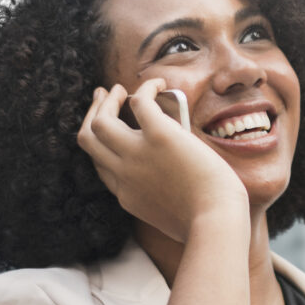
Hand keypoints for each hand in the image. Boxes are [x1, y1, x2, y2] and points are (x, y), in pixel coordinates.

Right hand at [77, 79, 248, 241]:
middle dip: (92, 114)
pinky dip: (147, 88)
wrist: (216, 220)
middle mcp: (124, 173)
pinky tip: (159, 83)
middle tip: (103, 98)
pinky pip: (141, 102)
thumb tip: (172, 184)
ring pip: (100, 121)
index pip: (100, 165)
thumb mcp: (168, 217)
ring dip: (107, 100)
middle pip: (89, 139)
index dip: (102, 145)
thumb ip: (159, 200)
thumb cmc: (206, 221)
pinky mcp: (160, 136)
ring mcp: (137, 154)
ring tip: (119, 89)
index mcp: (126, 195)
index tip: (111, 131)